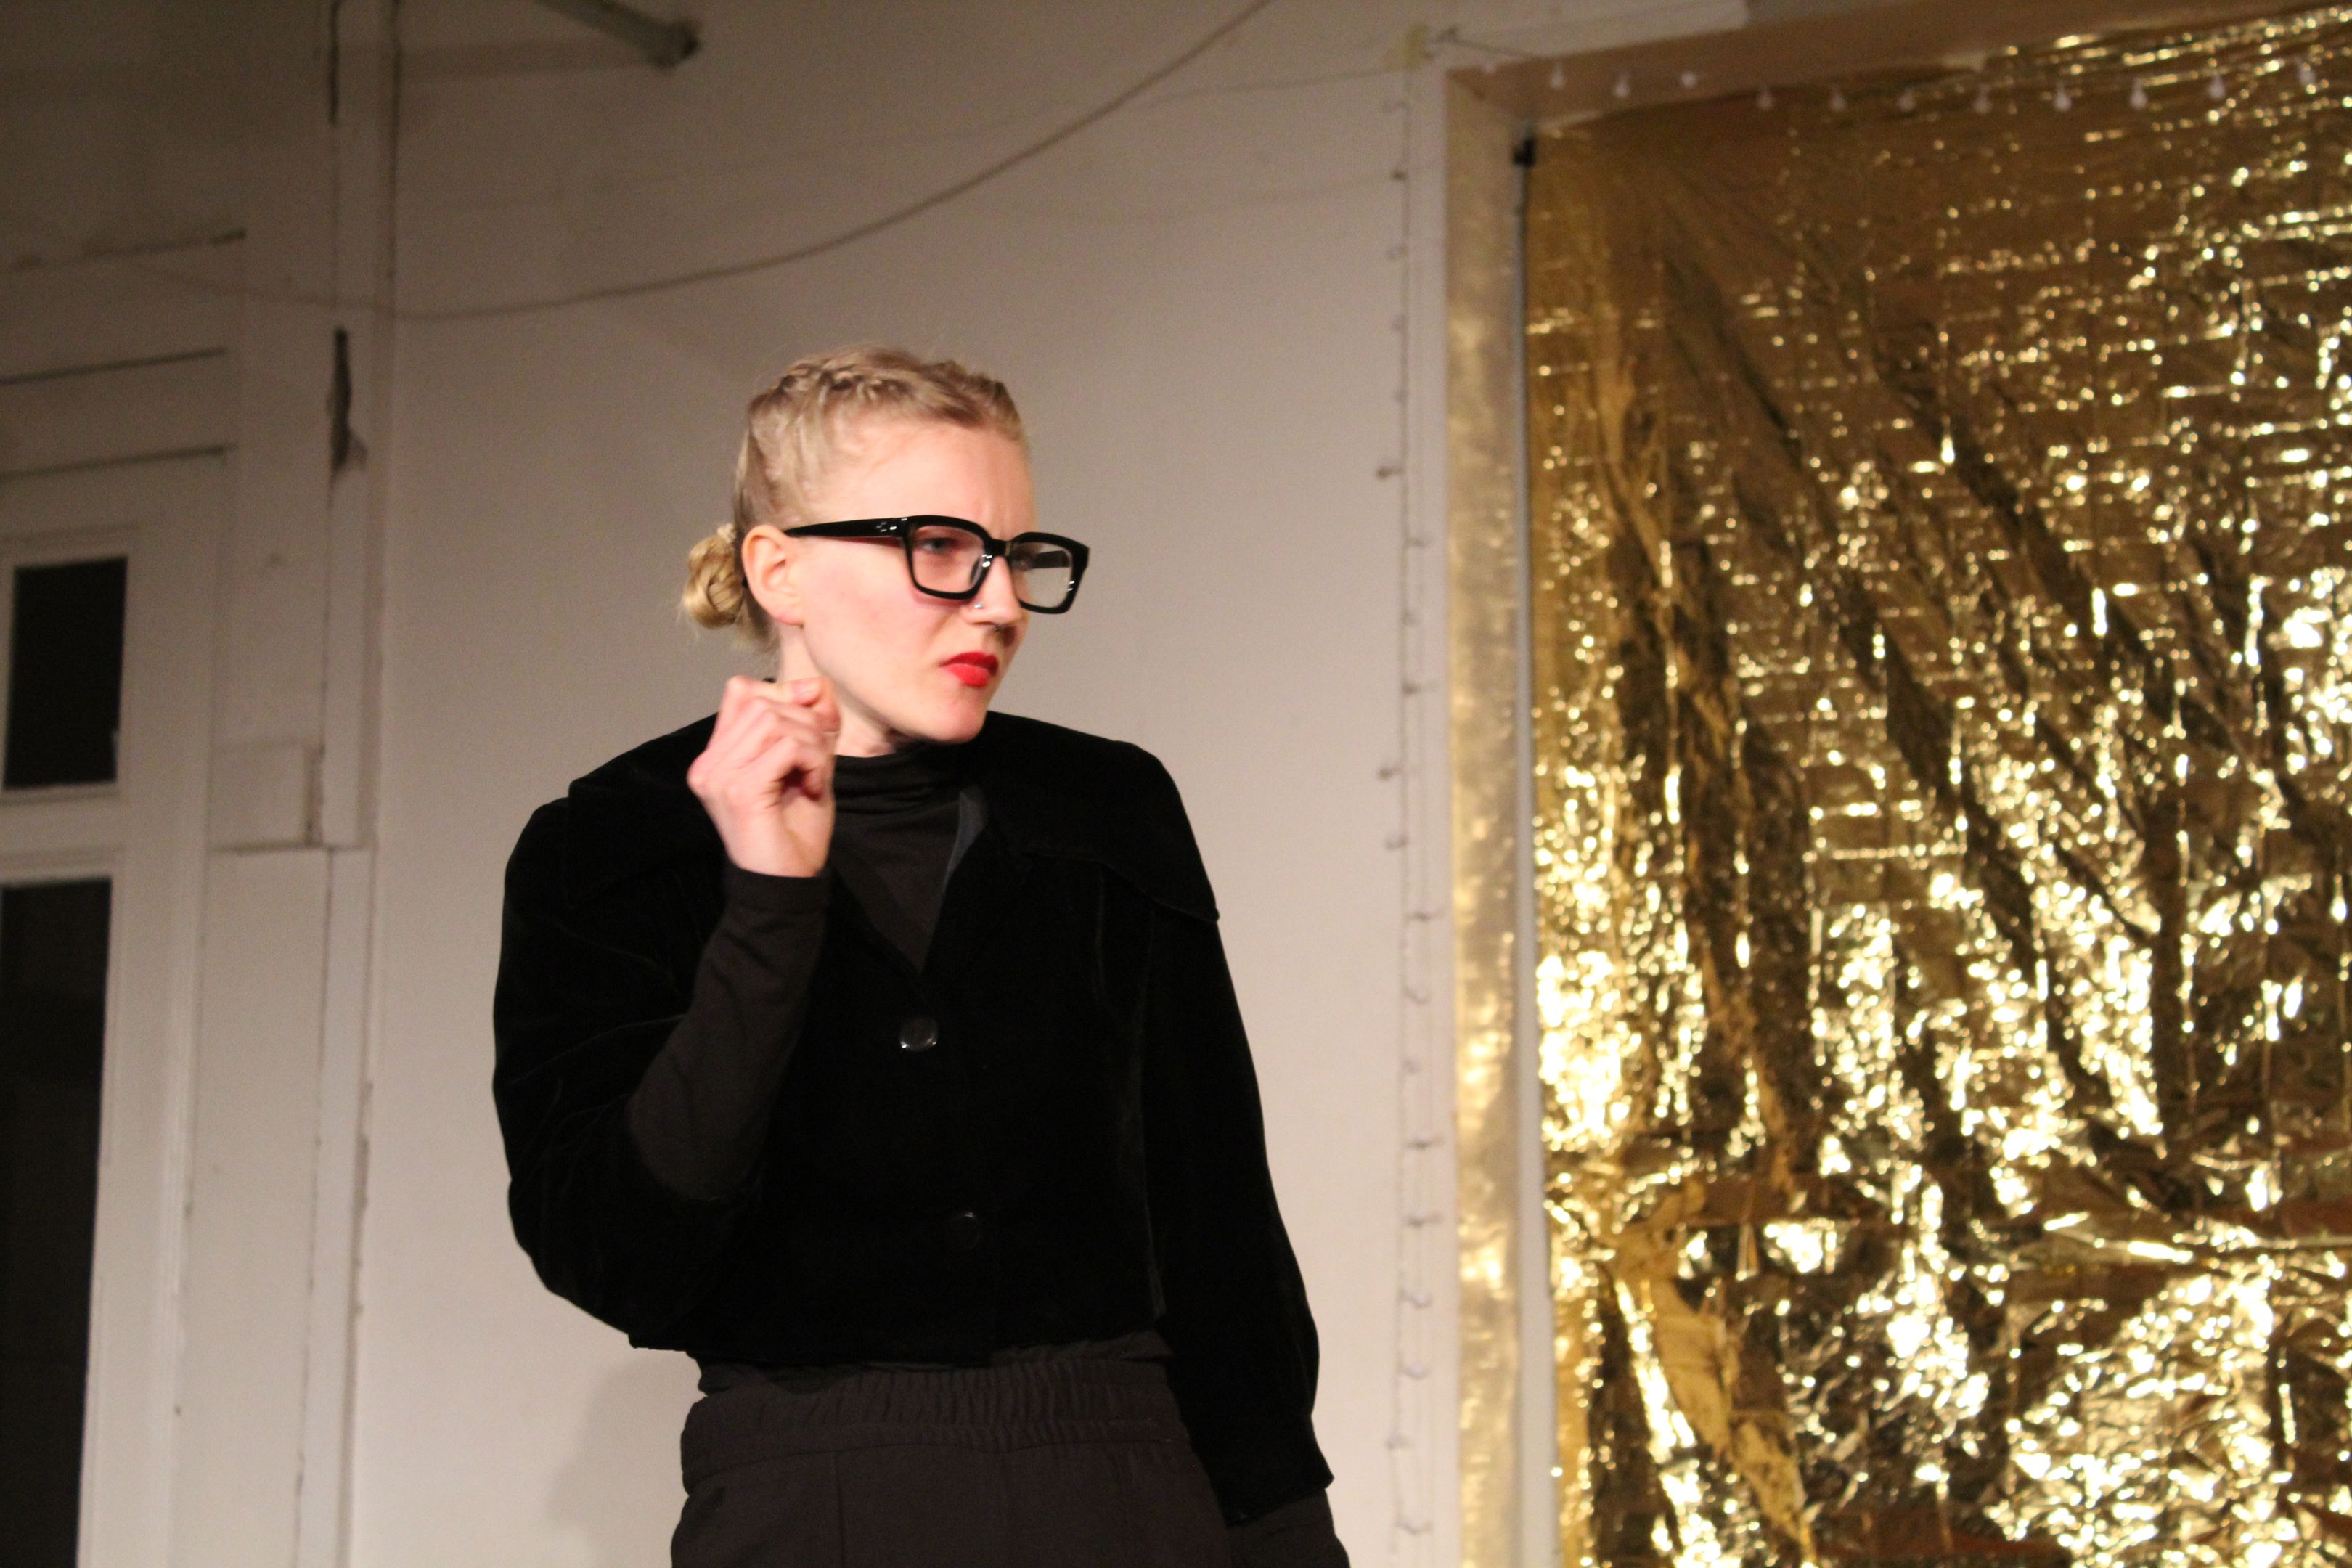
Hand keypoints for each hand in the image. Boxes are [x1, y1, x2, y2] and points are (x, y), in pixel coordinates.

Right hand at [687, 674, 839, 877]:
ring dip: (812, 743)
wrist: (785, 887)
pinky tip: (814, 787)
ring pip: (775, 719)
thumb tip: (817, 686)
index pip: (743, 690)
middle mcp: (709, 763)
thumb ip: (811, 726)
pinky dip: (813, 761)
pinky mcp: (739, 790)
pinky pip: (787, 746)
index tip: (811, 732)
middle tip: (818, 761)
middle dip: (805, 722)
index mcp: (717, 755)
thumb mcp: (809, 766)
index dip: (785, 696)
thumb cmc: (794, 832)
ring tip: (816, 776)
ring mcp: (719, 775)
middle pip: (762, 700)